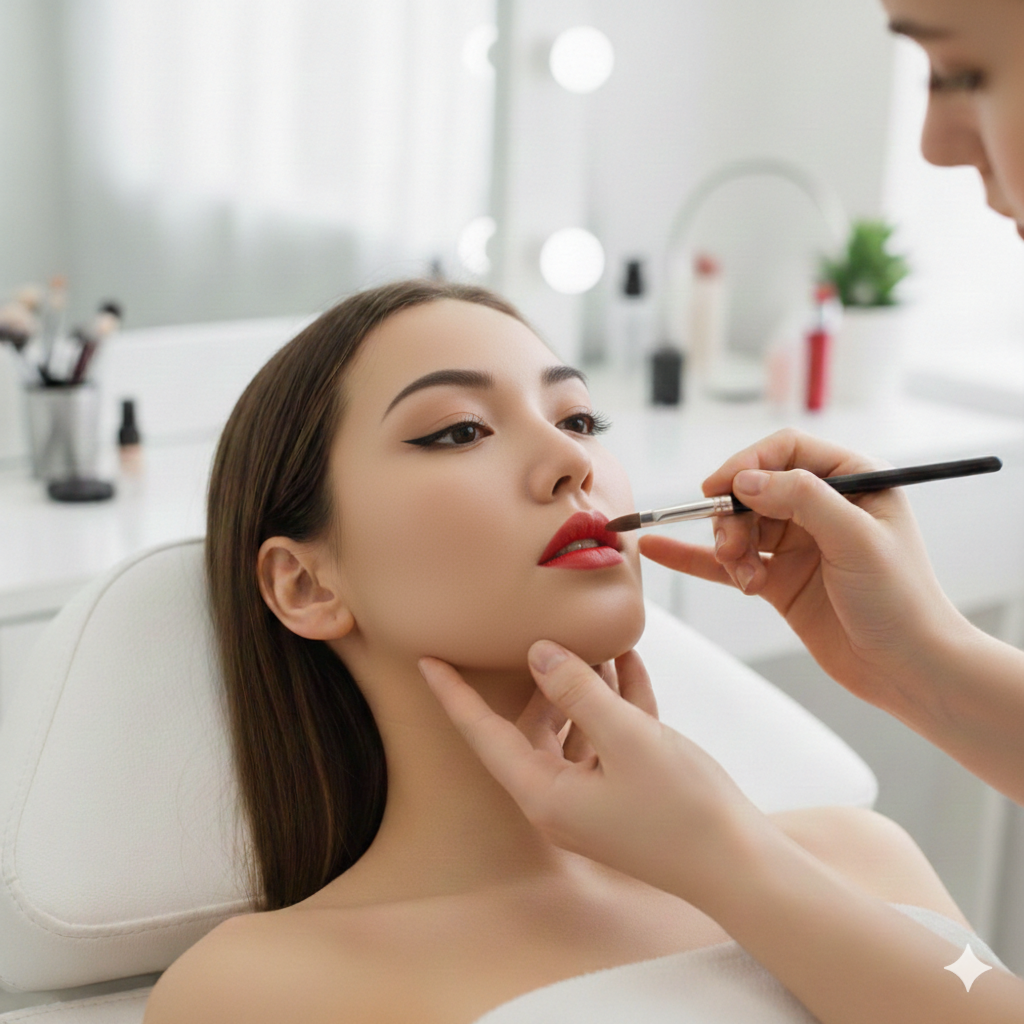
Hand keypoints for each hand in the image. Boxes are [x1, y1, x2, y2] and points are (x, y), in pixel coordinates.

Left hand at [419, 642, 764, 905]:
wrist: (741, 866)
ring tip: (599, 638)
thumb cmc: (682, 810)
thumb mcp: (627, 738)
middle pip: (532, 723)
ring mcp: (592, 795)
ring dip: (585, 683)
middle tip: (552, 631)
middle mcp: (559, 797)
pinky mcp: (622, 788)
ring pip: (573, 724)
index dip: (453, 693)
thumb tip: (537, 652)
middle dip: (544, 676)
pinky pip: (606, 735)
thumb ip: (577, 691)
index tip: (425, 657)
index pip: (483, 733)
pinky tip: (628, 660)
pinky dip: (614, 699)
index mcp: (544, 793)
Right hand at [638, 428, 969, 709]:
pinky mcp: (779, 580)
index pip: (786, 451)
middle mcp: (822, 507)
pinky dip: (693, 557)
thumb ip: (801, 499)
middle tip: (735, 550)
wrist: (908, 670)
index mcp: (853, 481)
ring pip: (740, 527)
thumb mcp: (856, 538)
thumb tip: (744, 481)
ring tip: (746, 578)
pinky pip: (728, 562)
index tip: (720, 490)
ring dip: (730, 549)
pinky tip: (659, 548)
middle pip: (754, 490)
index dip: (748, 464)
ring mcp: (798, 544)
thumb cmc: (901, 601)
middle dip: (734, 517)